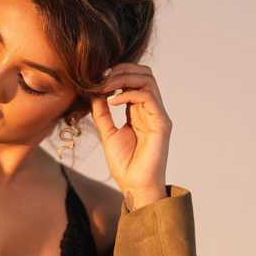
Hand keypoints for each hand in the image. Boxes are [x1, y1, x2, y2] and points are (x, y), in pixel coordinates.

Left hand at [89, 63, 171, 198]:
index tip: (97, 77)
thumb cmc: (124, 164)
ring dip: (124, 78)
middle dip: (121, 70)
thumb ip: (102, 112)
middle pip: (144, 74)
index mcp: (140, 111)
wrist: (134, 186)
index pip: (134, 80)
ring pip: (148, 80)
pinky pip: (148, 97)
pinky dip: (128, 93)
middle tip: (101, 77)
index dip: (117, 73)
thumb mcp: (107, 133)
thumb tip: (94, 92)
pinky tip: (112, 101)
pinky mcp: (161, 124)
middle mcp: (151, 110)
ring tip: (105, 86)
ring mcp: (158, 115)